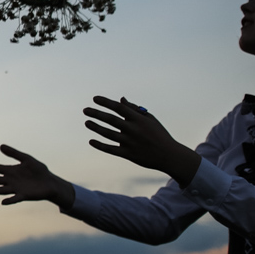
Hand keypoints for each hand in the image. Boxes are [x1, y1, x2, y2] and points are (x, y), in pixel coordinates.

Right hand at [0, 145, 74, 207]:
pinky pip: (15, 198)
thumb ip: (14, 153)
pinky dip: (9, 200)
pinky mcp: (24, 195)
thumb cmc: (39, 170)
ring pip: (1, 189)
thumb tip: (1, 146)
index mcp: (10, 171)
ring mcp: (16, 188)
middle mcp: (10, 180)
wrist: (50, 182)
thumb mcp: (26, 159)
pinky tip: (3, 202)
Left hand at [82, 97, 200, 185]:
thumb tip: (120, 99)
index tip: (94, 98)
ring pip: (108, 134)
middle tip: (85, 110)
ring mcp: (130, 142)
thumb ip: (135, 109)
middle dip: (96, 113)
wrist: (169, 155)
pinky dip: (100, 145)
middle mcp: (133, 130)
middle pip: (111, 119)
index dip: (106, 102)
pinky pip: (110, 149)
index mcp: (139, 119)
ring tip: (87, 122)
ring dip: (96, 127)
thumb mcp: (150, 119)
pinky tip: (91, 141)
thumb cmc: (159, 134)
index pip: (119, 107)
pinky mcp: (128, 154)